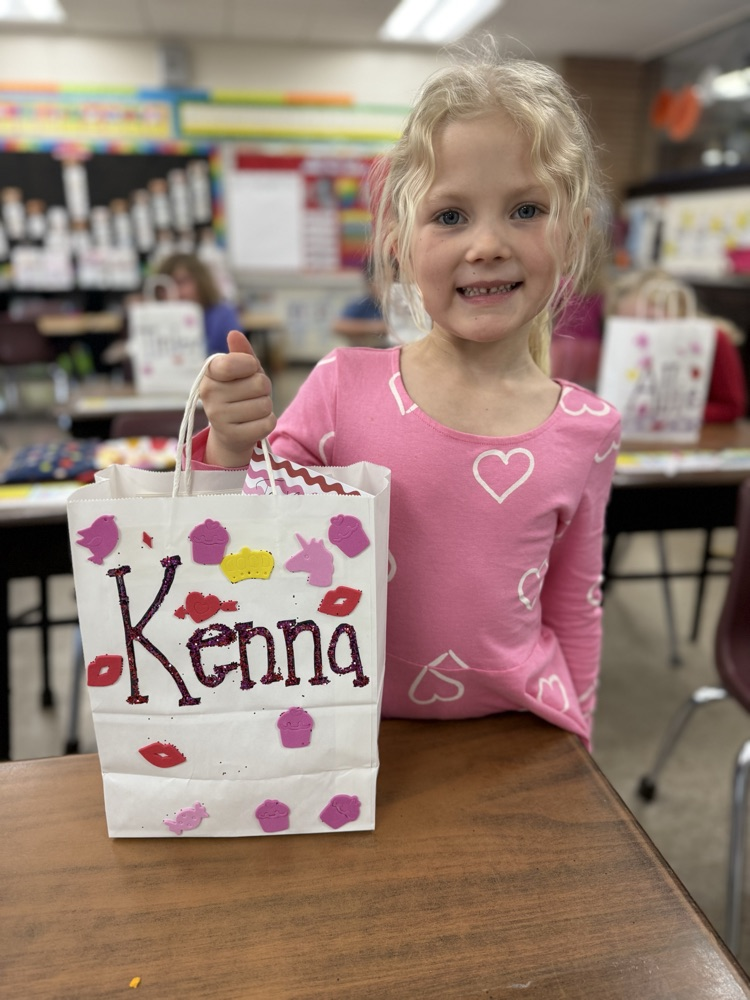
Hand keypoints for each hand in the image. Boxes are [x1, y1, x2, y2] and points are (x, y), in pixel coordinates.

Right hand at [200, 329, 276, 467]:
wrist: (231, 431)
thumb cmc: (240, 393)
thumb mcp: (243, 371)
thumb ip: (242, 353)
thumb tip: (234, 334)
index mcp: (210, 373)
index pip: (235, 362)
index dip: (251, 365)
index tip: (249, 369)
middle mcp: (209, 394)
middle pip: (260, 383)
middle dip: (263, 388)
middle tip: (251, 395)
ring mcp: (219, 417)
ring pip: (265, 405)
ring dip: (266, 406)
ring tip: (251, 409)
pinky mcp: (233, 436)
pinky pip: (268, 423)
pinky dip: (267, 422)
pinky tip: (254, 423)